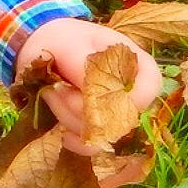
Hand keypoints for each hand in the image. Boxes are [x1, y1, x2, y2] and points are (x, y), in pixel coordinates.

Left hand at [14, 19, 163, 154]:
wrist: (42, 51)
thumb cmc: (61, 41)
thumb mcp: (69, 44)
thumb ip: (82, 65)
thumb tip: (93, 94)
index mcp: (138, 66)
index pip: (146, 91)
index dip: (118, 98)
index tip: (85, 90)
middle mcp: (132, 95)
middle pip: (120, 118)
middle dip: (80, 106)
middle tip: (55, 88)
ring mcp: (115, 115)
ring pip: (101, 135)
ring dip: (68, 118)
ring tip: (51, 93)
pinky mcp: (96, 131)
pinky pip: (89, 146)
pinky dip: (68, 136)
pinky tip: (55, 118)